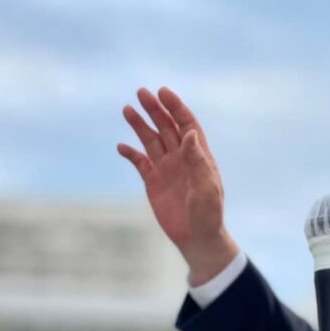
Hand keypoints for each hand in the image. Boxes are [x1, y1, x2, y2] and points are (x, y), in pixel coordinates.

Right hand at [119, 87, 238, 284]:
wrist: (197, 238)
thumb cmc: (208, 215)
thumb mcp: (206, 188)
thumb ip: (198, 161)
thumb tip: (189, 134)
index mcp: (198, 155)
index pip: (186, 124)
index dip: (176, 107)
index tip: (163, 92)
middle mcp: (181, 157)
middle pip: (167, 127)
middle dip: (155, 109)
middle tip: (141, 93)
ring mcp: (166, 168)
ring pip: (151, 140)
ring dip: (140, 125)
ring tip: (127, 109)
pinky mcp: (153, 182)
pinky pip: (140, 162)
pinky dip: (130, 153)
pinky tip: (121, 146)